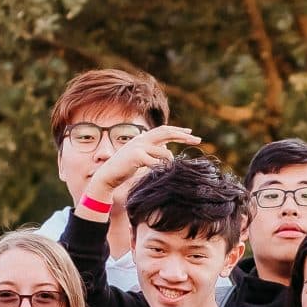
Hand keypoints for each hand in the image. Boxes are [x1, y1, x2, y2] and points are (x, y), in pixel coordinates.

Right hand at [86, 126, 201, 204]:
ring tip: (170, 170)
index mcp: (143, 138)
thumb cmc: (126, 168)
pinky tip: (162, 173)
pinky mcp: (136, 156)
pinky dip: (161, 168)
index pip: (164, 130)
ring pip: (164, 152)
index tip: (191, 134)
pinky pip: (155, 162)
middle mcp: (141, 139)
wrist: (108, 175)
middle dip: (183, 136)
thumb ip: (153, 152)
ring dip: (171, 162)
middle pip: (166, 133)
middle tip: (197, 140)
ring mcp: (138, 147)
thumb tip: (167, 150)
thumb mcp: (143, 157)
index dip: (178, 131)